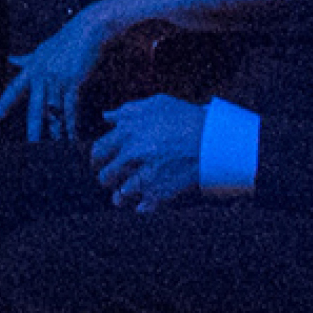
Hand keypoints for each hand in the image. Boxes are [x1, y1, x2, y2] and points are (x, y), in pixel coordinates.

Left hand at [0, 11, 122, 141]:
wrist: (88, 30)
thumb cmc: (66, 40)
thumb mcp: (42, 49)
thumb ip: (26, 59)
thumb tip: (10, 59)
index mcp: (32, 67)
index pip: (15, 87)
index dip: (5, 102)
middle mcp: (42, 74)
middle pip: (35, 106)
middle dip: (33, 127)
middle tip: (31, 143)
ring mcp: (57, 78)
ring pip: (55, 110)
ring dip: (57, 130)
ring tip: (56, 146)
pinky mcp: (73, 81)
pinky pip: (71, 108)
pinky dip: (72, 124)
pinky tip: (72, 136)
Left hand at [86, 95, 207, 210]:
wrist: (214, 139)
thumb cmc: (187, 118)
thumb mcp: (157, 104)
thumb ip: (128, 110)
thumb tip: (106, 116)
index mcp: (128, 131)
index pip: (99, 149)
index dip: (97, 159)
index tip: (99, 163)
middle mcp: (133, 152)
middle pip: (107, 174)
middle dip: (106, 180)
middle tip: (109, 181)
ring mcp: (146, 173)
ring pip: (121, 193)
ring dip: (120, 197)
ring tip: (121, 198)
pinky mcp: (160, 190)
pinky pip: (143, 206)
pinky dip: (142, 207)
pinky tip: (141, 206)